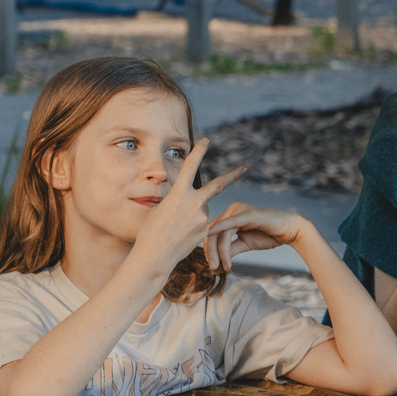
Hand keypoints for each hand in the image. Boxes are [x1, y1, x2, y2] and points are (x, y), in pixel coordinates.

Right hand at [130, 138, 245, 275]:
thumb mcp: (160, 208)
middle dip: (232, 176)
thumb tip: (184, 200)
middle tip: (245, 168)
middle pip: (218, 185)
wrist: (156, 254)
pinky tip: (182, 236)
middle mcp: (194, 203)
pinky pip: (204, 223)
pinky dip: (194, 227)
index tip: (206, 140)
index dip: (199, 152)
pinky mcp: (207, 230)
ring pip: (202, 210)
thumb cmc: (151, 230)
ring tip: (177, 228)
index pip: (190, 167)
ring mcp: (203, 217)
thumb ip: (176, 200)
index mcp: (179, 193)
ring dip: (193, 216)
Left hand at [204, 203, 312, 271]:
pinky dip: (220, 235)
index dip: (208, 250)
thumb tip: (215, 262)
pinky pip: (229, 225)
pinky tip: (217, 249)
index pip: (211, 233)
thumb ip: (230, 249)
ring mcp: (238, 210)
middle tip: (213, 268)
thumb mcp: (245, 244)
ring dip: (219, 251)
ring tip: (223, 266)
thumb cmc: (270, 236)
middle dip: (210, 252)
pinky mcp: (247, 214)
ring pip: (219, 232)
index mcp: (230, 216)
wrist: (291, 231)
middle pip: (211, 232)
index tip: (212, 267)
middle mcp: (231, 210)